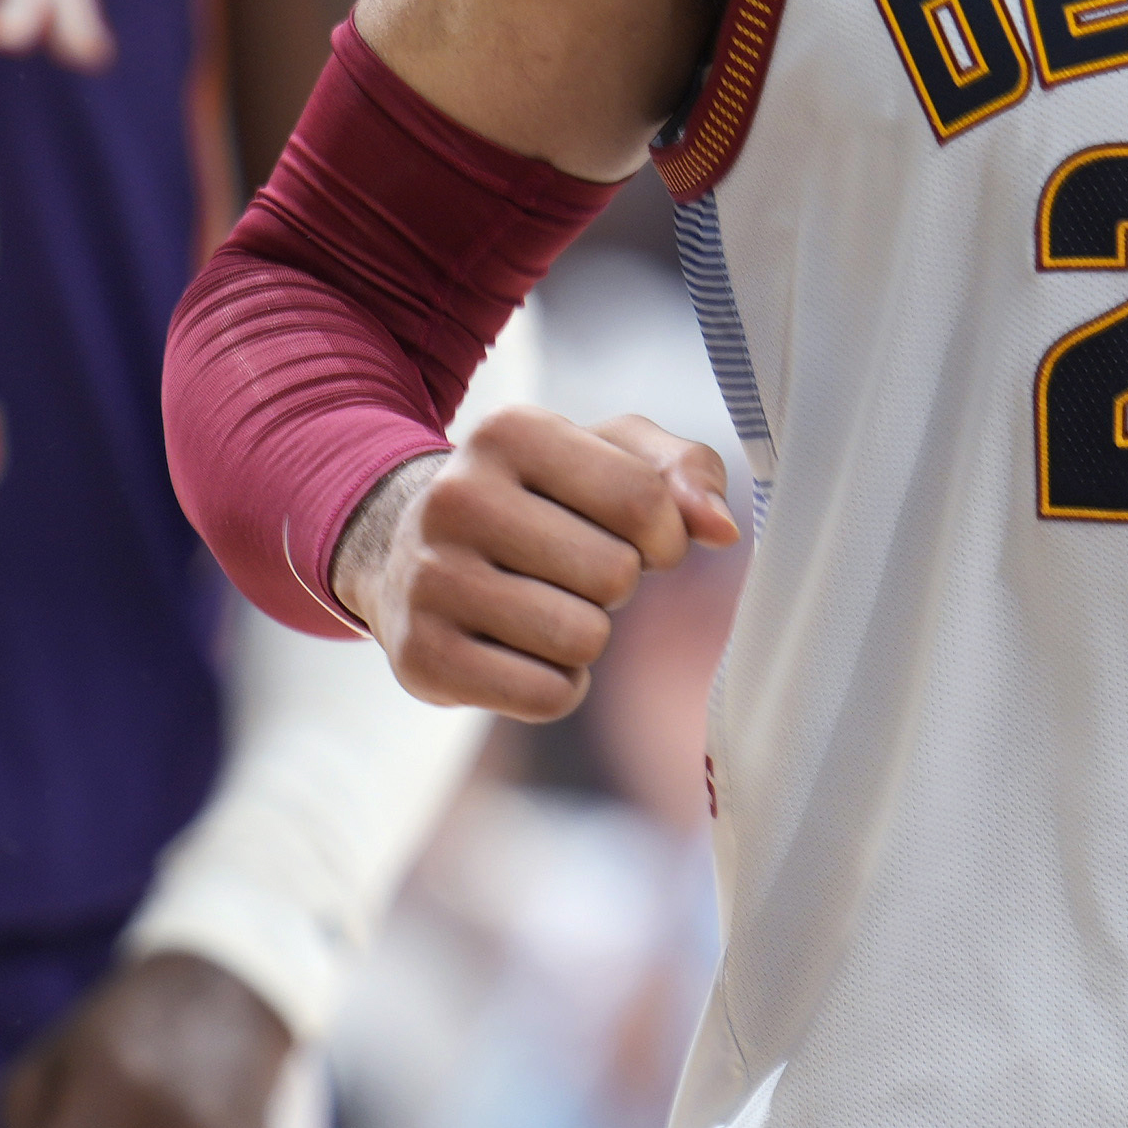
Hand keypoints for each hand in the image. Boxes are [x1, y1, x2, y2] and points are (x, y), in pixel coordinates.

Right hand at [337, 408, 735, 722]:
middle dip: (615, 584)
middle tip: (568, 573)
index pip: (641, 498)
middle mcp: (457, 497)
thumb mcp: (610, 457)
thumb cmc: (538, 502)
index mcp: (510, 432)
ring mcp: (429, 578)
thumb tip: (720, 528)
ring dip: (585, 637)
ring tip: (542, 608)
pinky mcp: (419, 656)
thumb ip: (684, 472)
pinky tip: (520, 653)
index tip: (638, 539)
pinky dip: (556, 686)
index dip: (664, 536)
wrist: (406, 553)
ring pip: (582, 638)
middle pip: (614, 574)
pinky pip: (546, 695)